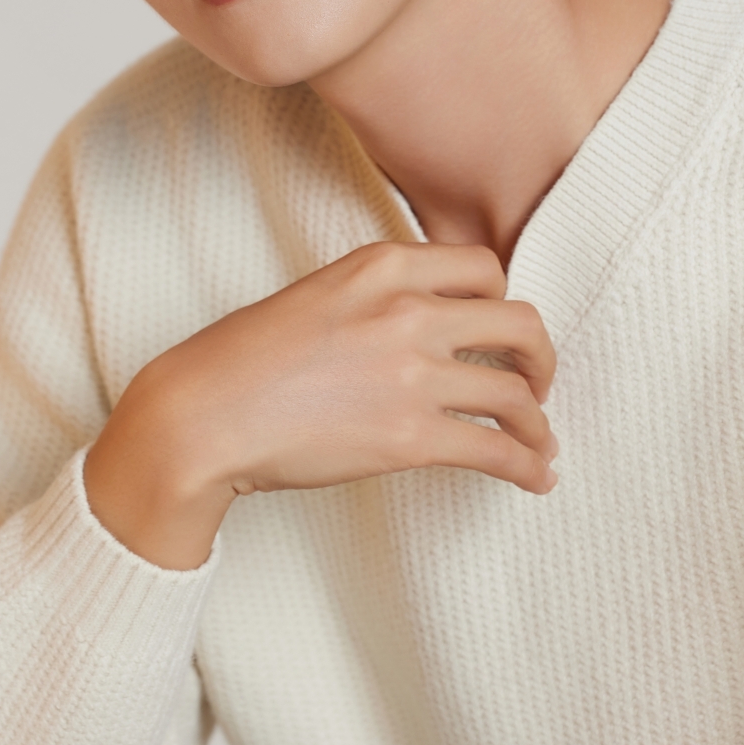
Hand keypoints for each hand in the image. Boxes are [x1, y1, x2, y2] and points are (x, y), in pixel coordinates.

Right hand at [84, 241, 557, 568]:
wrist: (203, 415)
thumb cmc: (241, 360)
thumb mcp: (316, 294)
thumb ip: (374, 297)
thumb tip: (416, 326)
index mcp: (382, 266)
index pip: (483, 268)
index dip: (503, 302)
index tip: (501, 331)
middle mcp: (408, 310)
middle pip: (521, 324)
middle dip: (540, 359)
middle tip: (535, 383)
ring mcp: (413, 373)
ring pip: (518, 394)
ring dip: (539, 424)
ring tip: (539, 444)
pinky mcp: (411, 436)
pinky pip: (498, 449)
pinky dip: (528, 467)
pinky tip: (535, 479)